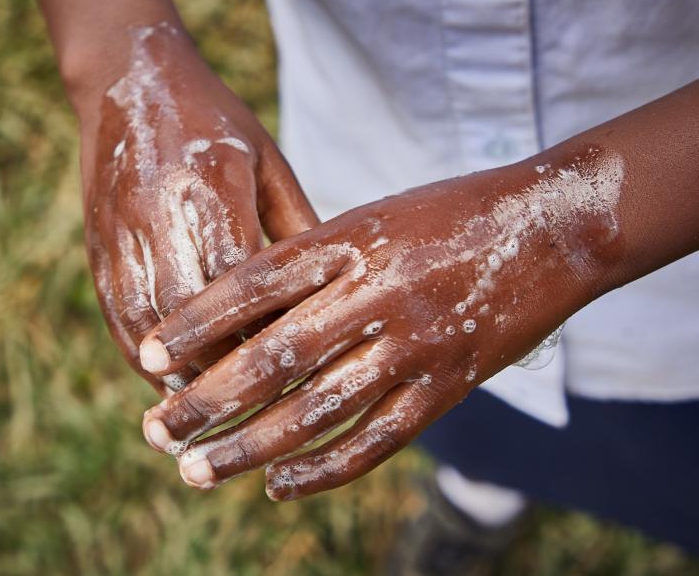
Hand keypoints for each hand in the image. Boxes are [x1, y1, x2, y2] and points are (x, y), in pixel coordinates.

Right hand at [81, 23, 316, 394]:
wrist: (130, 79)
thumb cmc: (216, 121)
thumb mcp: (268, 162)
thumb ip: (297, 225)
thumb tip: (335, 290)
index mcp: (211, 192)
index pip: (237, 285)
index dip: (259, 337)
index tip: (287, 381)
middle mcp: (160, 217)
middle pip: (187, 316)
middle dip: (214, 373)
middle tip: (244, 418)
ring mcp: (121, 232)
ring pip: (143, 324)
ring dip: (170, 376)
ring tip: (198, 419)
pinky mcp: (97, 243)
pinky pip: (115, 311)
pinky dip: (137, 352)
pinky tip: (160, 382)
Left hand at [137, 146, 625, 497]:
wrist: (552, 228)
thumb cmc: (453, 214)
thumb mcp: (374, 215)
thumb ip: (315, 257)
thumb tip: (242, 309)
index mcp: (351, 239)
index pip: (253, 285)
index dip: (195, 323)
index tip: (145, 356)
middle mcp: (376, 292)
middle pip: (274, 356)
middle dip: (207, 398)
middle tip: (156, 430)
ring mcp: (414, 343)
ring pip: (318, 408)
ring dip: (252, 446)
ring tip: (198, 470)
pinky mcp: (448, 385)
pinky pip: (378, 438)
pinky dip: (325, 467)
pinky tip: (279, 485)